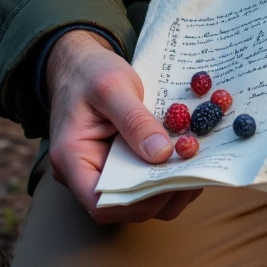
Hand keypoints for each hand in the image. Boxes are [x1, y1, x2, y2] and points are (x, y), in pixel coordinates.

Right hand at [45, 30, 199, 224]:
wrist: (79, 62)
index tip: (171, 181)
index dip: (137, 202)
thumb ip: (135, 120)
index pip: (101, 202)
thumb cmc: (89, 72)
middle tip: (194, 172)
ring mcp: (102, 170)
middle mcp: (83, 173)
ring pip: (136, 198)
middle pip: (123, 204)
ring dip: (168, 189)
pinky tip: (185, 159)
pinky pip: (142, 179)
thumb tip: (161, 154)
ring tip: (195, 167)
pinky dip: (165, 175)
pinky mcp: (118, 163)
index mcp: (71, 159)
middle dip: (160, 195)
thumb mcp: (113, 86)